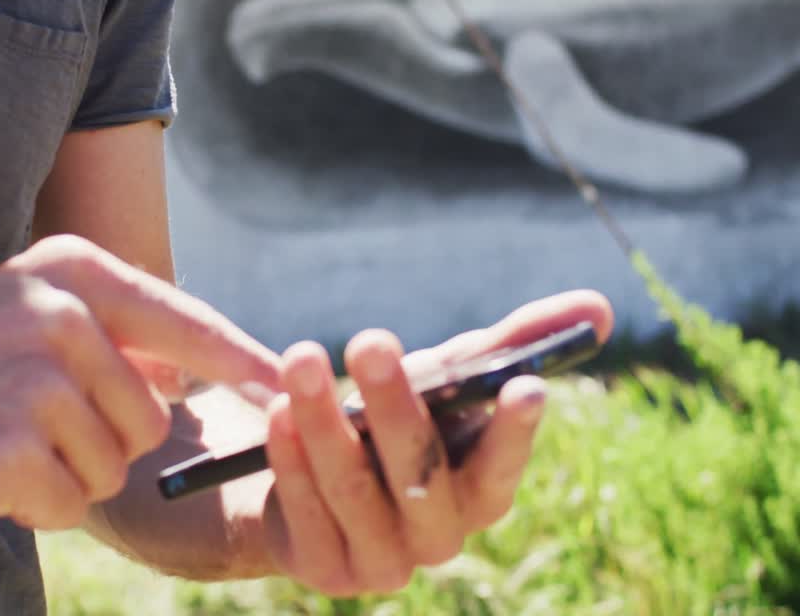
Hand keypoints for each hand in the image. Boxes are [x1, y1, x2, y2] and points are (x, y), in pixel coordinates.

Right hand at [0, 235, 280, 530]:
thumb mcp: (18, 315)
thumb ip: (103, 333)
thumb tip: (190, 371)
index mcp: (72, 272)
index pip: (187, 321)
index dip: (240, 361)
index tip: (285, 386)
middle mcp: (66, 314)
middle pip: (151, 414)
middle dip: (101, 439)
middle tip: (22, 424)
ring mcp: (42, 378)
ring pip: (113, 464)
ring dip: (62, 472)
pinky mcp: (17, 443)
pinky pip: (68, 501)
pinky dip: (29, 504)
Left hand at [258, 290, 612, 594]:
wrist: (309, 486)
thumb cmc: (395, 422)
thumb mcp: (448, 381)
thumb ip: (515, 344)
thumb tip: (602, 309)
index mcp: (482, 492)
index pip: (503, 467)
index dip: (514, 431)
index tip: (524, 384)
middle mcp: (441, 536)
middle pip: (419, 469)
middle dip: (394, 402)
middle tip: (369, 339)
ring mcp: (384, 561)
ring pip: (354, 485)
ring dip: (325, 419)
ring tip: (303, 358)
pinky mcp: (326, 570)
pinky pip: (308, 510)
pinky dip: (291, 459)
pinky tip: (276, 413)